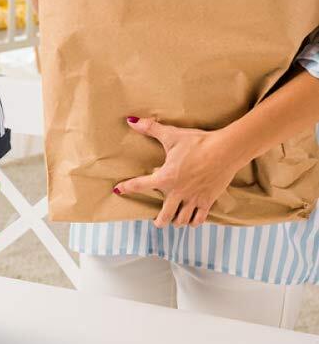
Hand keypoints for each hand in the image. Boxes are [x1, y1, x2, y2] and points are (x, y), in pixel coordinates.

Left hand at [113, 116, 240, 227]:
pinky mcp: (208, 200)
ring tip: (175, 221)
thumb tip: (131, 121)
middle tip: (157, 223)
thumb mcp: (171, 135)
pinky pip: (200, 217)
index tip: (118, 190)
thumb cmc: (197, 143)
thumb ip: (150, 129)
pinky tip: (193, 221)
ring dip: (177, 221)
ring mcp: (194, 198)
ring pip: (182, 219)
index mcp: (165, 178)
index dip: (127, 187)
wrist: (225, 151)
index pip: (140, 185)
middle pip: (165, 215)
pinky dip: (195, 221)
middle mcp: (178, 192)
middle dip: (160, 220)